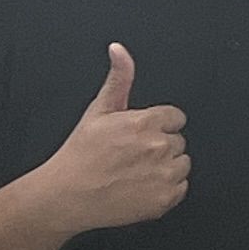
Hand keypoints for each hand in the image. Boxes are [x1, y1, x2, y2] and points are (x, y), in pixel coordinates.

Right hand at [40, 44, 188, 232]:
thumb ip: (118, 78)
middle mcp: (158, 147)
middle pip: (178, 141)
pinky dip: (166, 189)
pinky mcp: (164, 199)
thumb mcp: (98, 110)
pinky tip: (141, 187)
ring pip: (182, 164)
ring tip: (136, 171)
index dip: (158, 125)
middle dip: (160, 145)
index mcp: (144, 123)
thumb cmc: (79, 155)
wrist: (66, 196)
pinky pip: (180, 188)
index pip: (175, 118)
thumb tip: (119, 50)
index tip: (140, 135)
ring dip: (166, 167)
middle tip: (132, 155)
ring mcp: (163, 175)